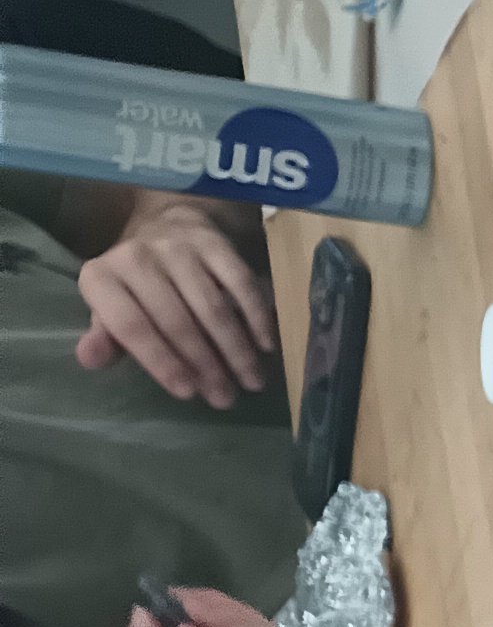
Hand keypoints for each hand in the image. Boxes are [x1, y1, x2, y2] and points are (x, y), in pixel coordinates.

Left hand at [76, 192, 275, 406]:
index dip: (161, 362)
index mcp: (102, 278)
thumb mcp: (113, 310)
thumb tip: (90, 358)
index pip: (131, 326)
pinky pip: (241, 285)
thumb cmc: (139, 287)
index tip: (188, 393)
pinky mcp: (214, 243)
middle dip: (205, 365)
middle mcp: (135, 257)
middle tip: (225, 397)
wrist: (168, 228)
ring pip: (213, 308)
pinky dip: (257, 318)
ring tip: (251, 381)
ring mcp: (177, 247)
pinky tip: (267, 347)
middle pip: (176, 321)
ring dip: (236, 350)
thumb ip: (107, 337)